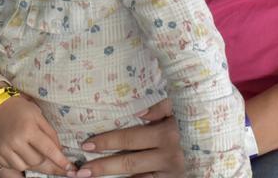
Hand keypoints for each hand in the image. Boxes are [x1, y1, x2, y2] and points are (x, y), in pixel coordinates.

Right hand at [0, 95, 71, 174]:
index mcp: (28, 128)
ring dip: (31, 162)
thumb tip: (59, 151)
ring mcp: (4, 148)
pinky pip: (11, 165)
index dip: (60, 161)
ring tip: (30, 150)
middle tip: (51, 161)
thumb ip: (50, 133)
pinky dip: (17, 162)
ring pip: (24, 166)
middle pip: (37, 162)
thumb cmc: (18, 108)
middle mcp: (15, 140)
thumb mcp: (37, 115)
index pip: (48, 150)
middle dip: (46, 161)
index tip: (69, 168)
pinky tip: (18, 152)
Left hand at [66, 99, 183, 177]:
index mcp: (166, 133)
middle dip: (102, 166)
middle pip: (128, 162)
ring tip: (86, 175)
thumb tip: (140, 111)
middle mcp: (169, 154)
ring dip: (109, 176)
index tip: (87, 143)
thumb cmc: (177, 123)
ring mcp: (169, 172)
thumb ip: (159, 106)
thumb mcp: (171, 110)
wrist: (196, 145)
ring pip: (133, 175)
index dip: (107, 141)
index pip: (130, 139)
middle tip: (81, 168)